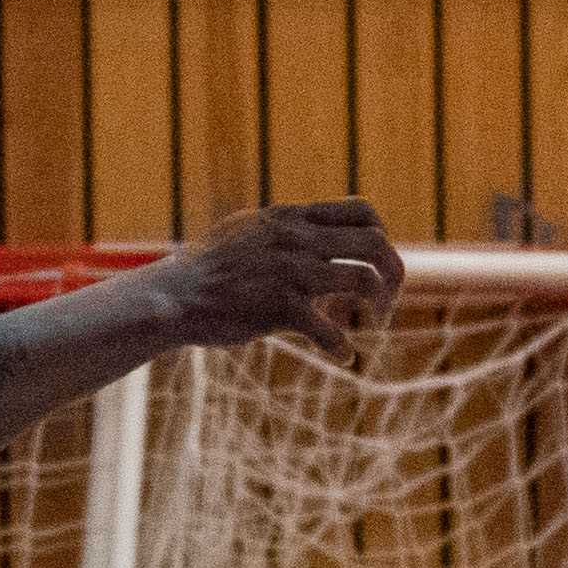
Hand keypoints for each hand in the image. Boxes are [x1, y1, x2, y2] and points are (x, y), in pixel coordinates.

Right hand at [144, 202, 403, 365]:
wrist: (174, 295)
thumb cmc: (212, 269)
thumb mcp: (252, 230)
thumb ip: (289, 229)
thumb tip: (322, 232)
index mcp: (293, 217)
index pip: (364, 211)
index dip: (382, 239)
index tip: (375, 266)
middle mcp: (298, 238)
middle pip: (376, 243)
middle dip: (393, 275)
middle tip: (383, 305)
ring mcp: (290, 271)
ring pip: (365, 280)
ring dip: (379, 308)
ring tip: (369, 327)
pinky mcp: (279, 306)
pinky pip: (331, 330)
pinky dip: (343, 347)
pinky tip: (343, 356)